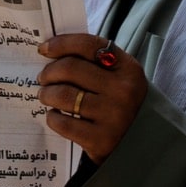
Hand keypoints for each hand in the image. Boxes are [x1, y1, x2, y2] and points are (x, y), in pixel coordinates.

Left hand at [37, 34, 147, 163]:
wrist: (142, 143)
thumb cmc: (120, 103)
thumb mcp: (118, 77)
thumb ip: (93, 62)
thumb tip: (51, 51)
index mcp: (128, 68)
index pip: (88, 45)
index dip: (61, 43)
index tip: (44, 49)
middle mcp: (123, 90)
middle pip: (70, 68)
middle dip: (49, 72)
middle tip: (43, 78)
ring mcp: (112, 116)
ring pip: (63, 95)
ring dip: (46, 94)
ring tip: (46, 96)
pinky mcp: (100, 140)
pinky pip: (62, 122)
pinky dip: (52, 117)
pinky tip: (55, 115)